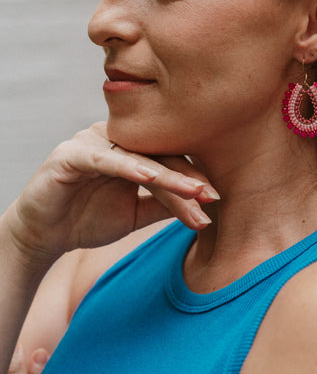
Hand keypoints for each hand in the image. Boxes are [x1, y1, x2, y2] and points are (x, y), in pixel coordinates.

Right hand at [5, 122, 217, 267]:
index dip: (193, 178)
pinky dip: (127, 167)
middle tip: (212, 197)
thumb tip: (204, 206)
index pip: (170, 159)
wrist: (42, 235)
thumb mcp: (135, 214)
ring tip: (194, 192)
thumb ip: (163, 205)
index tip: (217, 199)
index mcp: (131, 149)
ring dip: (168, 175)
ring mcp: (92, 142)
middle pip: (159, 154)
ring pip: (137, 157)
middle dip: (187, 178)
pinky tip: (149, 177)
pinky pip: (104, 158)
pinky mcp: (71, 154)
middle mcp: (115, 138)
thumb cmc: (86, 220)